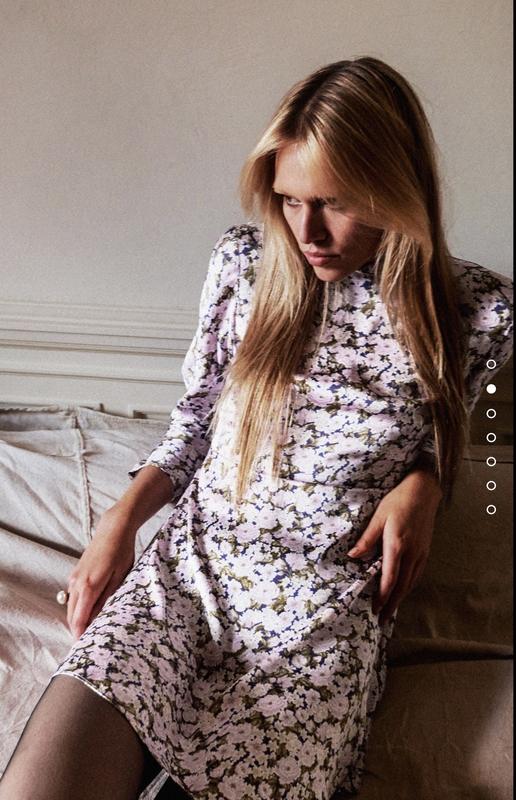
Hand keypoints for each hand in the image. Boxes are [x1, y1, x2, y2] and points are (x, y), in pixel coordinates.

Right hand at [66, 507, 136, 640]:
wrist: (113, 529)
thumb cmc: (121, 552)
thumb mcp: (120, 577)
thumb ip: (108, 599)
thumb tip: (99, 618)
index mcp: (88, 586)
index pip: (79, 618)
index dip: (79, 635)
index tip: (83, 648)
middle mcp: (77, 583)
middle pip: (71, 615)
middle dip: (77, 630)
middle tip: (87, 645)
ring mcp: (74, 578)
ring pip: (71, 606)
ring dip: (77, 619)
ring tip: (89, 631)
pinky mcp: (76, 573)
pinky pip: (73, 596)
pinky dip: (77, 607)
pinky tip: (88, 612)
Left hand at [347, 469, 442, 624]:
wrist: (424, 491)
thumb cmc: (398, 501)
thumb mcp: (378, 517)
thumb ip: (367, 538)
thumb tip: (353, 556)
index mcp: (397, 545)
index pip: (390, 577)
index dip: (383, 595)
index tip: (376, 609)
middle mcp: (411, 552)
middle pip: (402, 585)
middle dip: (391, 604)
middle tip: (382, 620)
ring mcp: (421, 552)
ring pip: (411, 582)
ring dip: (400, 598)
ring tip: (390, 610)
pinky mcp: (425, 550)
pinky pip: (416, 574)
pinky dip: (408, 586)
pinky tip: (403, 590)